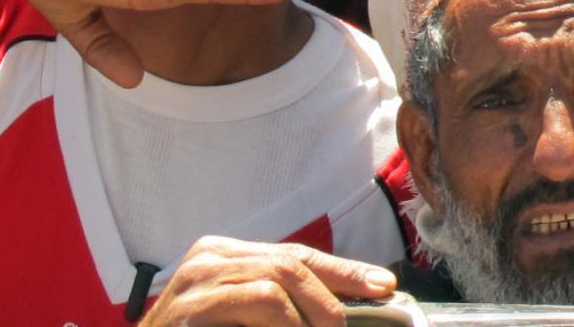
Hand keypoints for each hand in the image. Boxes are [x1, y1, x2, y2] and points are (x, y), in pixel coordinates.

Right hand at [138, 238, 396, 324]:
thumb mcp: (243, 319)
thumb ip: (282, 307)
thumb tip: (341, 311)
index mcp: (225, 255)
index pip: (296, 256)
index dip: (345, 271)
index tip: (384, 286)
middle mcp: (210, 256)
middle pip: (292, 262)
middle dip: (337, 290)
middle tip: (353, 323)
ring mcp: (196, 278)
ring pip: (279, 279)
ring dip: (315, 312)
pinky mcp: (189, 306)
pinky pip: (259, 301)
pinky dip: (289, 323)